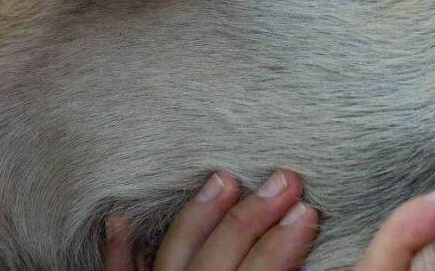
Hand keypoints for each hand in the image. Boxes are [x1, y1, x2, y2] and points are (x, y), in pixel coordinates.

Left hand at [104, 171, 316, 269]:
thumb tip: (316, 231)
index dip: (286, 243)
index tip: (308, 209)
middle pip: (219, 256)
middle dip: (253, 215)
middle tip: (286, 179)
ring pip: (172, 255)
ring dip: (199, 215)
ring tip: (223, 177)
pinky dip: (118, 250)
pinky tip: (118, 219)